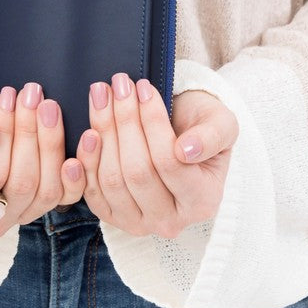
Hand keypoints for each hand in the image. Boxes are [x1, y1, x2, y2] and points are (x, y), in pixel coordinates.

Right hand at [0, 83, 84, 239]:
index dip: (2, 135)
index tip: (7, 95)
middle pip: (22, 184)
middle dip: (30, 133)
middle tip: (32, 93)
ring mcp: (21, 213)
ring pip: (48, 189)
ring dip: (52, 142)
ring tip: (48, 104)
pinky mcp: (45, 202)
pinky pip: (69, 194)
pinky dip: (79, 168)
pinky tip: (85, 136)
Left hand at [76, 74, 237, 237]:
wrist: (179, 136)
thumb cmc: (201, 128)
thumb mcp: (221, 124)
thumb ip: (212, 136)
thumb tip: (186, 151)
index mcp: (202, 201)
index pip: (170, 162)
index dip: (153, 122)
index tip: (144, 87)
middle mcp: (171, 221)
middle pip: (138, 171)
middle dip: (125, 121)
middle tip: (119, 84)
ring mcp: (138, 222)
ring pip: (112, 179)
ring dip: (104, 131)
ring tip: (102, 95)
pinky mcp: (111, 216)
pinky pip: (92, 191)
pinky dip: (87, 158)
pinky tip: (89, 129)